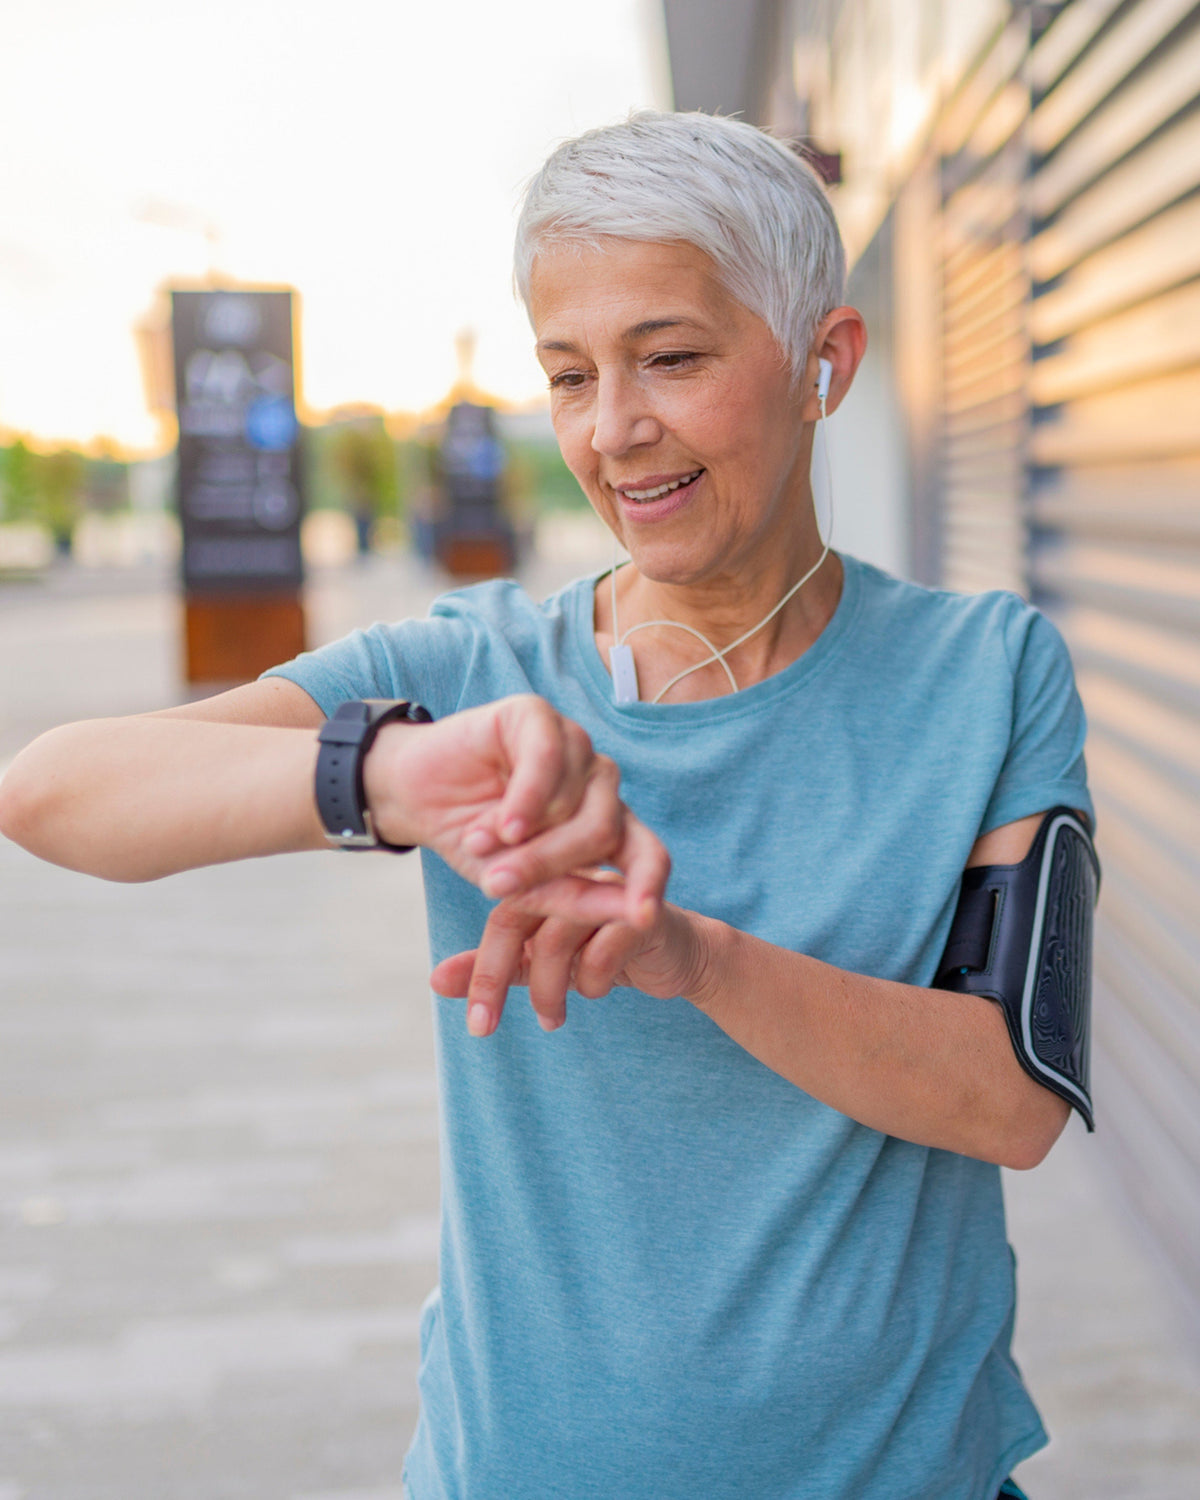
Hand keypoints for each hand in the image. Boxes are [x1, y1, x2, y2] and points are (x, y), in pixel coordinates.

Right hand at [363, 695, 668, 927]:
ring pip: (575, 800)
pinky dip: (524, 800)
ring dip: (525, 838)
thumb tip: (635, 916)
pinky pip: (549, 759)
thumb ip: (573, 898)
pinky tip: (500, 824)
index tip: (644, 918)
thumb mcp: (520, 885)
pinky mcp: (538, 716)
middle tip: (496, 885)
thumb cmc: (475, 843)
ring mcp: (574, 747)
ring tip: (478, 845)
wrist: (415, 798)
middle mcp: (598, 785)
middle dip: (549, 865)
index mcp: (607, 827)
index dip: (650, 883)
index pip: (649, 853)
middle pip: (603, 831)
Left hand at [430, 873, 710, 1035]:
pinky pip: (605, 948)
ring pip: (558, 935)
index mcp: (545, 878)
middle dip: (496, 977)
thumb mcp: (544, 962)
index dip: (480, 968)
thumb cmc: (602, 950)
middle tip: (485, 1028)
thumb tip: (434, 982)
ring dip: (549, 989)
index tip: (475, 1022)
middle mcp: (572, 873)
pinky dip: (593, 980)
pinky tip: (596, 991)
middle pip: (519, 915)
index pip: (501, 914)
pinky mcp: (643, 911)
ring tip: (552, 1020)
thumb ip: (497, 966)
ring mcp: (609, 888)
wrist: (676, 954)